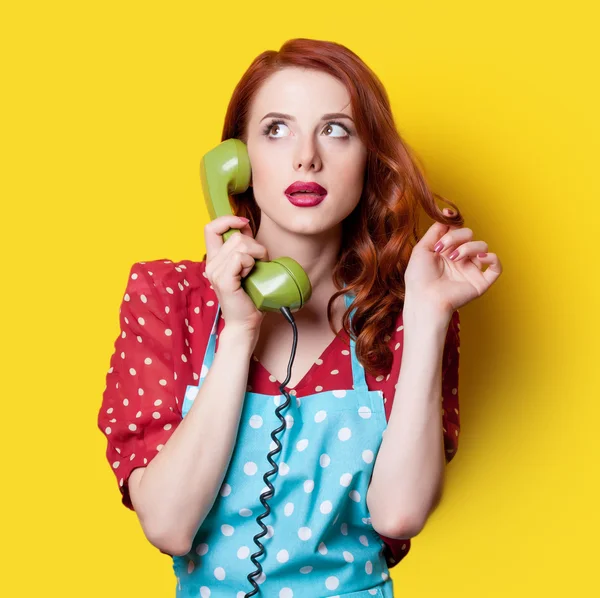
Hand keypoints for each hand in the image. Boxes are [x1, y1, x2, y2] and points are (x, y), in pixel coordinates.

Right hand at [204, 215, 268, 337]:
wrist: (246, 323)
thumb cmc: (250, 297)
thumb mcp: (246, 265)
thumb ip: (243, 246)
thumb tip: (245, 224)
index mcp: (214, 259)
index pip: (211, 228)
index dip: (228, 220)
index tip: (244, 224)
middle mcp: (211, 264)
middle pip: (235, 236)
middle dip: (255, 245)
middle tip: (260, 263)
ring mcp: (215, 272)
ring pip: (240, 245)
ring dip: (257, 255)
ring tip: (256, 270)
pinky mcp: (223, 280)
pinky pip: (239, 258)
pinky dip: (251, 263)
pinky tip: (251, 275)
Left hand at [404, 208, 502, 319]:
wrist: (424, 298)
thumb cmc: (419, 277)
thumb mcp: (422, 248)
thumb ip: (435, 231)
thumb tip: (447, 215)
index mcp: (446, 251)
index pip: (456, 230)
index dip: (454, 222)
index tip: (448, 214)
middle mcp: (460, 259)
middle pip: (469, 234)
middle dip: (456, 237)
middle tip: (442, 249)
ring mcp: (471, 270)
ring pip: (482, 246)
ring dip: (469, 247)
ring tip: (455, 258)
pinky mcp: (480, 282)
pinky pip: (496, 266)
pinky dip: (492, 258)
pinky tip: (479, 258)